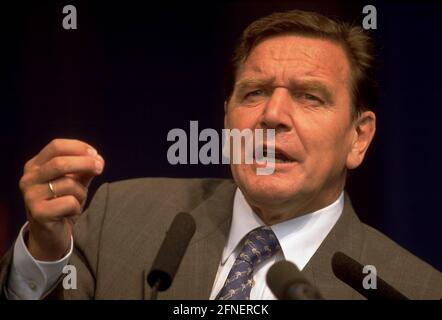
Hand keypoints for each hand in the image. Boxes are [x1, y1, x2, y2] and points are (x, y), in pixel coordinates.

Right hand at [19, 139, 104, 260]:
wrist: (51, 234)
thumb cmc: (63, 203)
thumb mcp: (75, 182)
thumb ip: (84, 169)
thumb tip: (98, 159)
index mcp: (35, 165)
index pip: (56, 146)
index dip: (79, 147)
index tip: (95, 154)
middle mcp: (29, 178)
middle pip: (60, 162)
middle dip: (85, 163)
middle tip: (100, 167)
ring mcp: (31, 195)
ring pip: (68, 184)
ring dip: (81, 192)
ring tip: (77, 200)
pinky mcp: (38, 212)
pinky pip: (69, 202)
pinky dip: (77, 207)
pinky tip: (70, 212)